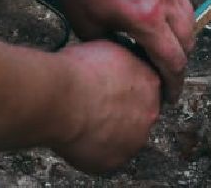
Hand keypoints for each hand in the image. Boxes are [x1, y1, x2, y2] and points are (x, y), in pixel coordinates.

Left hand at [41, 0, 194, 100]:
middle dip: (180, 65)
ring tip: (165, 52)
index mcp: (146, 18)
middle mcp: (165, 0)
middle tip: (167, 79)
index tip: (168, 97)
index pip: (172, 61)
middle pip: (187, 43)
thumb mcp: (86, 24)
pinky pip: (181, 0)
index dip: (173, 85)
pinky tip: (159, 24)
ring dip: (182, 40)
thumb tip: (123, 60)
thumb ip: (111, 47)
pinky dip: (177, 18)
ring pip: (189, 20)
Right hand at [51, 39, 161, 172]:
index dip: (125, 88)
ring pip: (123, 138)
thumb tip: (119, 63)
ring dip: (108, 132)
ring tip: (82, 120)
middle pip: (138, 115)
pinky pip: (104, 157)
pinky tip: (77, 135)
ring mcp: (132, 142)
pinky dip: (92, 149)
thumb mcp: (108, 48)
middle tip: (95, 105)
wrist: (60, 98)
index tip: (110, 88)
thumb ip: (124, 59)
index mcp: (151, 83)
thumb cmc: (79, 71)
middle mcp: (149, 115)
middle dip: (120, 111)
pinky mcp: (113, 162)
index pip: (146, 88)